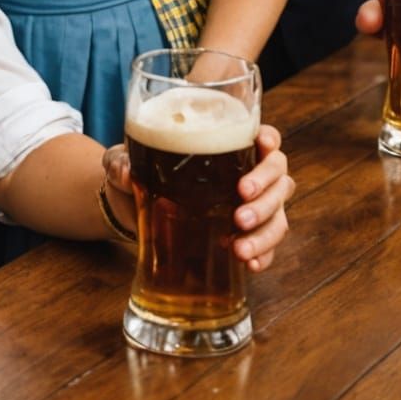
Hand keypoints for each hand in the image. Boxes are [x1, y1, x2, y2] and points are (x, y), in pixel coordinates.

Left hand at [103, 124, 291, 270]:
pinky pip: (268, 246)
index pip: (264, 137)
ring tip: (239, 245)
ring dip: (265, 230)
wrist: (131, 206)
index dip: (270, 140)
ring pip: (278, 214)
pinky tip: (249, 262)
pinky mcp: (245, 235)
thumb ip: (121, 161)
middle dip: (266, 193)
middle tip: (240, 205)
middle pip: (279, 177)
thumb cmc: (137, 169)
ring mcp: (252, 206)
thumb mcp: (124, 160)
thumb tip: (125, 171)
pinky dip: (264, 254)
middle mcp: (247, 173)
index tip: (261, 145)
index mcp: (226, 143)